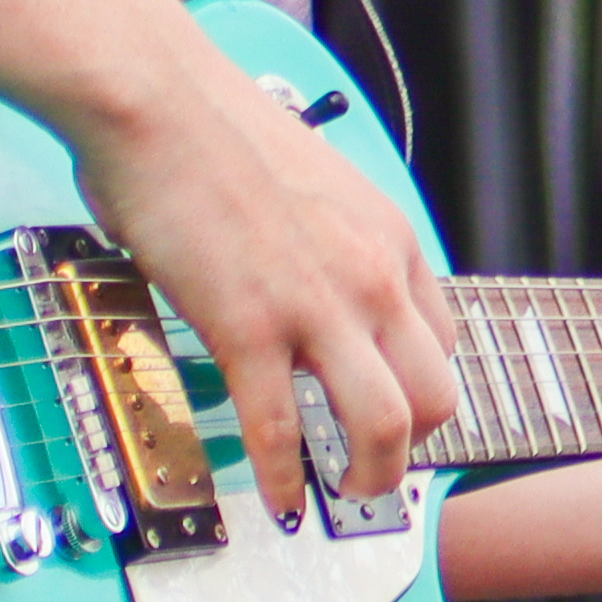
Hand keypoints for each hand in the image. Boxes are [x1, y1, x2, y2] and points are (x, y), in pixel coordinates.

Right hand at [78, 55, 460, 531]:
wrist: (159, 100)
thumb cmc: (214, 130)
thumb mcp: (312, 184)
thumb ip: (327, 240)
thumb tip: (305, 277)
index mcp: (387, 237)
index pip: (443, 339)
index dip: (422, 389)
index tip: (398, 415)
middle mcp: (370, 275)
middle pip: (436, 392)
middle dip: (413, 446)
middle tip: (375, 468)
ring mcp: (315, 305)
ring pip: (384, 424)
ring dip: (369, 476)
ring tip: (343, 495)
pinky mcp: (249, 326)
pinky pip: (279, 428)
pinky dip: (280, 478)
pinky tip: (274, 500)